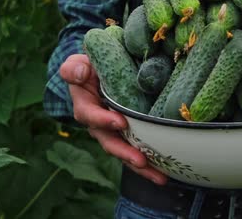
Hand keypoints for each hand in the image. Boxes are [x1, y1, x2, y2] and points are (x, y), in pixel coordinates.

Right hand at [60, 54, 167, 184]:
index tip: (120, 122)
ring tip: (160, 176)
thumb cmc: (89, 68)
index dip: (104, 120)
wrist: (100, 74)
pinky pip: (138, 150)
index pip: (91, 115)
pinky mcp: (129, 134)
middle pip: (110, 143)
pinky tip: (167, 171)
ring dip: (142, 166)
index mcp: (85, 106)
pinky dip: (151, 163)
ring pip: (126, 152)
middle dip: (126, 153)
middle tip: (141, 161)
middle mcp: (99, 124)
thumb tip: (81, 75)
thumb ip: (74, 69)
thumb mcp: (77, 65)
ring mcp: (115, 132)